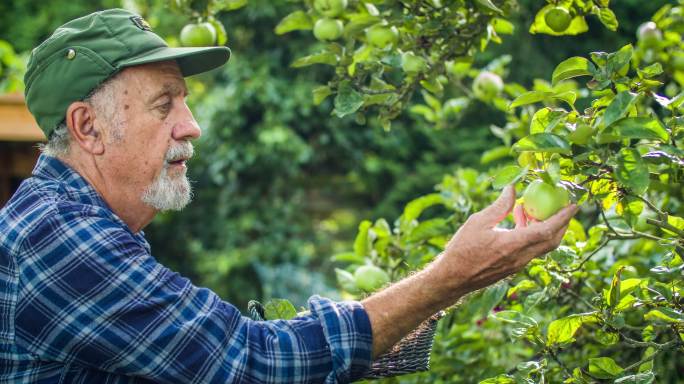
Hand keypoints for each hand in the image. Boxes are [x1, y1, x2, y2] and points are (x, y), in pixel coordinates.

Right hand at [437, 185, 577, 294]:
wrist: (454, 278)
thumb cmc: (463, 249)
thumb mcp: (478, 222)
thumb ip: (499, 206)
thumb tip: (513, 188)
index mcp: (514, 244)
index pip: (547, 230)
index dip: (563, 217)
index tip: (574, 205)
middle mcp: (521, 257)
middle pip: (551, 240)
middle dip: (561, 223)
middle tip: (562, 207)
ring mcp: (518, 264)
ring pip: (542, 246)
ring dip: (544, 228)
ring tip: (531, 210)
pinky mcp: (513, 267)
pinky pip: (531, 250)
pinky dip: (532, 235)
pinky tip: (518, 223)